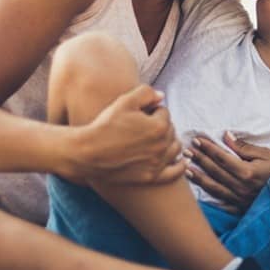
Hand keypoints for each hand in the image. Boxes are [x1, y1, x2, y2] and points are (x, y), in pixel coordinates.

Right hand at [70, 85, 184, 183]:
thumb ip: (146, 93)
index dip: (151, 110)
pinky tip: (181, 161)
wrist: (87, 153)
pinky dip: (180, 166)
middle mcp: (162, 146)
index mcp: (159, 126)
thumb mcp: (124, 101)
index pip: (164, 112)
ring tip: (158, 139)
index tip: (138, 114)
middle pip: (170, 130)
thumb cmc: (105, 126)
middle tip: (142, 126)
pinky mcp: (151, 176)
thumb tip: (162, 96)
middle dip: (160, 125)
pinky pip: (174, 172)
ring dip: (169, 141)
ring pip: (175, 148)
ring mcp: (158, 163)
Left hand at [184, 131, 269, 211]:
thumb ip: (245, 148)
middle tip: (187, 150)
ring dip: (199, 177)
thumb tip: (226, 137)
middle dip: (199, 159)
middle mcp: (241, 187)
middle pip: (215, 171)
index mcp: (247, 172)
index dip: (208, 148)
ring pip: (214, 187)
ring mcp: (239, 199)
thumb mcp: (266, 155)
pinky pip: (221, 202)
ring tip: (186, 168)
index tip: (197, 140)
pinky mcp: (240, 208)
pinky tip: (199, 189)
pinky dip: (208, 195)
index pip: (222, 157)